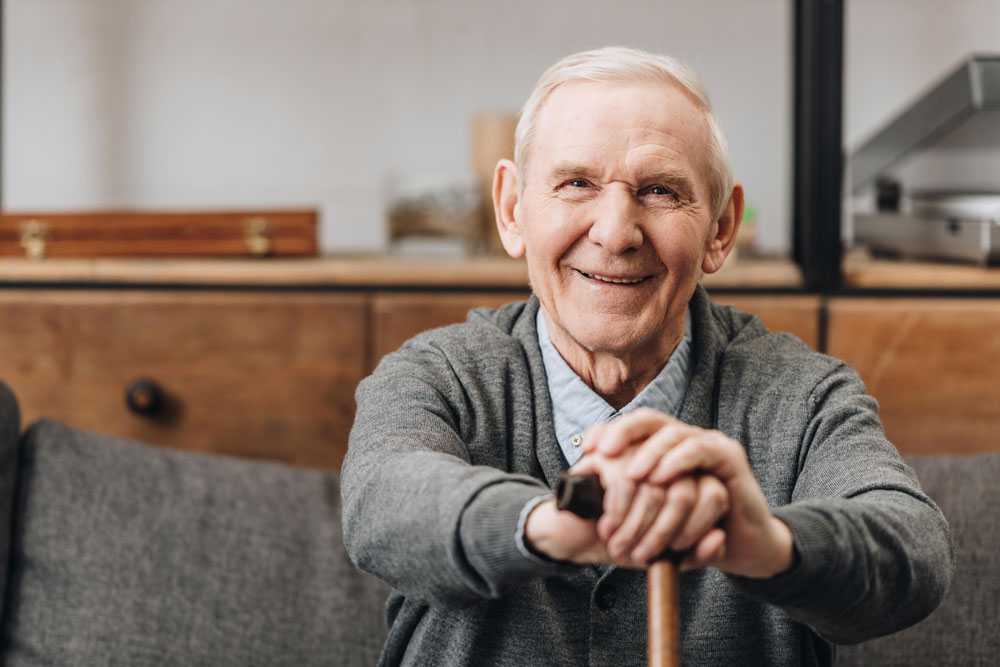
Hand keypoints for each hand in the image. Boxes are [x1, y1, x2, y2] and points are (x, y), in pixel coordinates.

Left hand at [581, 408, 795, 578]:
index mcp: (662, 446)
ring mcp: (707, 443)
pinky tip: (660, 478)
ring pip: (673, 434)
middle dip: (623, 433)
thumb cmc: (687, 531)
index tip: (586, 448)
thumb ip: (618, 498)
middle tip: (602, 454)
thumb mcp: (647, 517)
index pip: (632, 427)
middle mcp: (684, 438)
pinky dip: (677, 461)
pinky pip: (700, 449)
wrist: (738, 547)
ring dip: (649, 454)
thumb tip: (575, 484)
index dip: (608, 431)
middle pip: (649, 420)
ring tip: (630, 475)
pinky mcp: (729, 456)